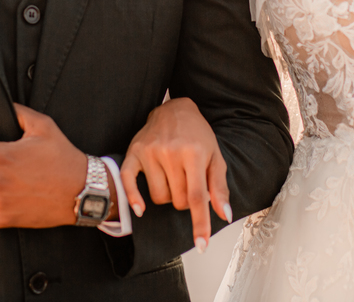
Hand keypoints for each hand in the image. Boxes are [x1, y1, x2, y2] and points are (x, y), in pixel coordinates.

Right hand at [120, 97, 230, 251]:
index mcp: (194, 153)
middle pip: (177, 201)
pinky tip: (141, 209)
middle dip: (185, 200)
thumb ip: (219, 187)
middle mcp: (170, 152)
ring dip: (168, 195)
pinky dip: (134, 199)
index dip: (200, 223)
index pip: (196, 197)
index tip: (202, 245)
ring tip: (172, 178)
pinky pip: (128, 183)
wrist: (174, 109)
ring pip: (158, 198)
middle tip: (188, 183)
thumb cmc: (197, 134)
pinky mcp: (133, 152)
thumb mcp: (215, 156)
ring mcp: (149, 152)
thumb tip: (224, 215)